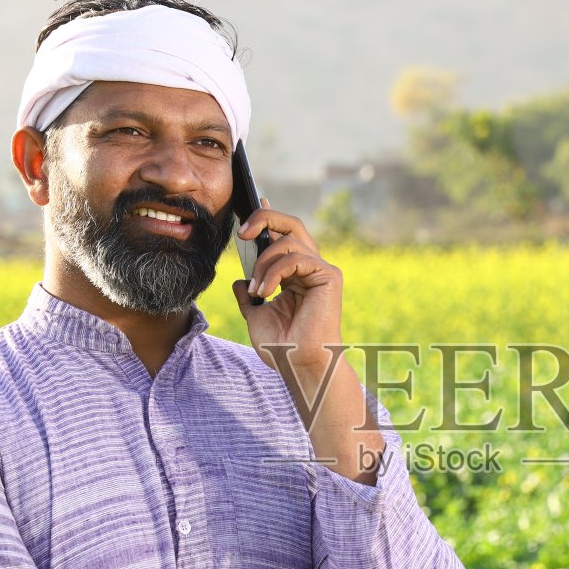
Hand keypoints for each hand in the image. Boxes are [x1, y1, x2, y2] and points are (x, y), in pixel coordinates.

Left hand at [231, 201, 342, 376]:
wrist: (299, 365)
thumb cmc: (282, 346)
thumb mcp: (256, 315)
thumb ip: (249, 295)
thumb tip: (239, 281)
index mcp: (296, 275)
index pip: (283, 235)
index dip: (269, 217)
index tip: (252, 204)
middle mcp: (311, 268)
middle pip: (291, 225)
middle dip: (265, 218)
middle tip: (242, 231)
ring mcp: (321, 270)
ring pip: (289, 240)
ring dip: (264, 262)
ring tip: (257, 289)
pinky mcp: (328, 276)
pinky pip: (297, 257)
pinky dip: (275, 272)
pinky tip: (266, 291)